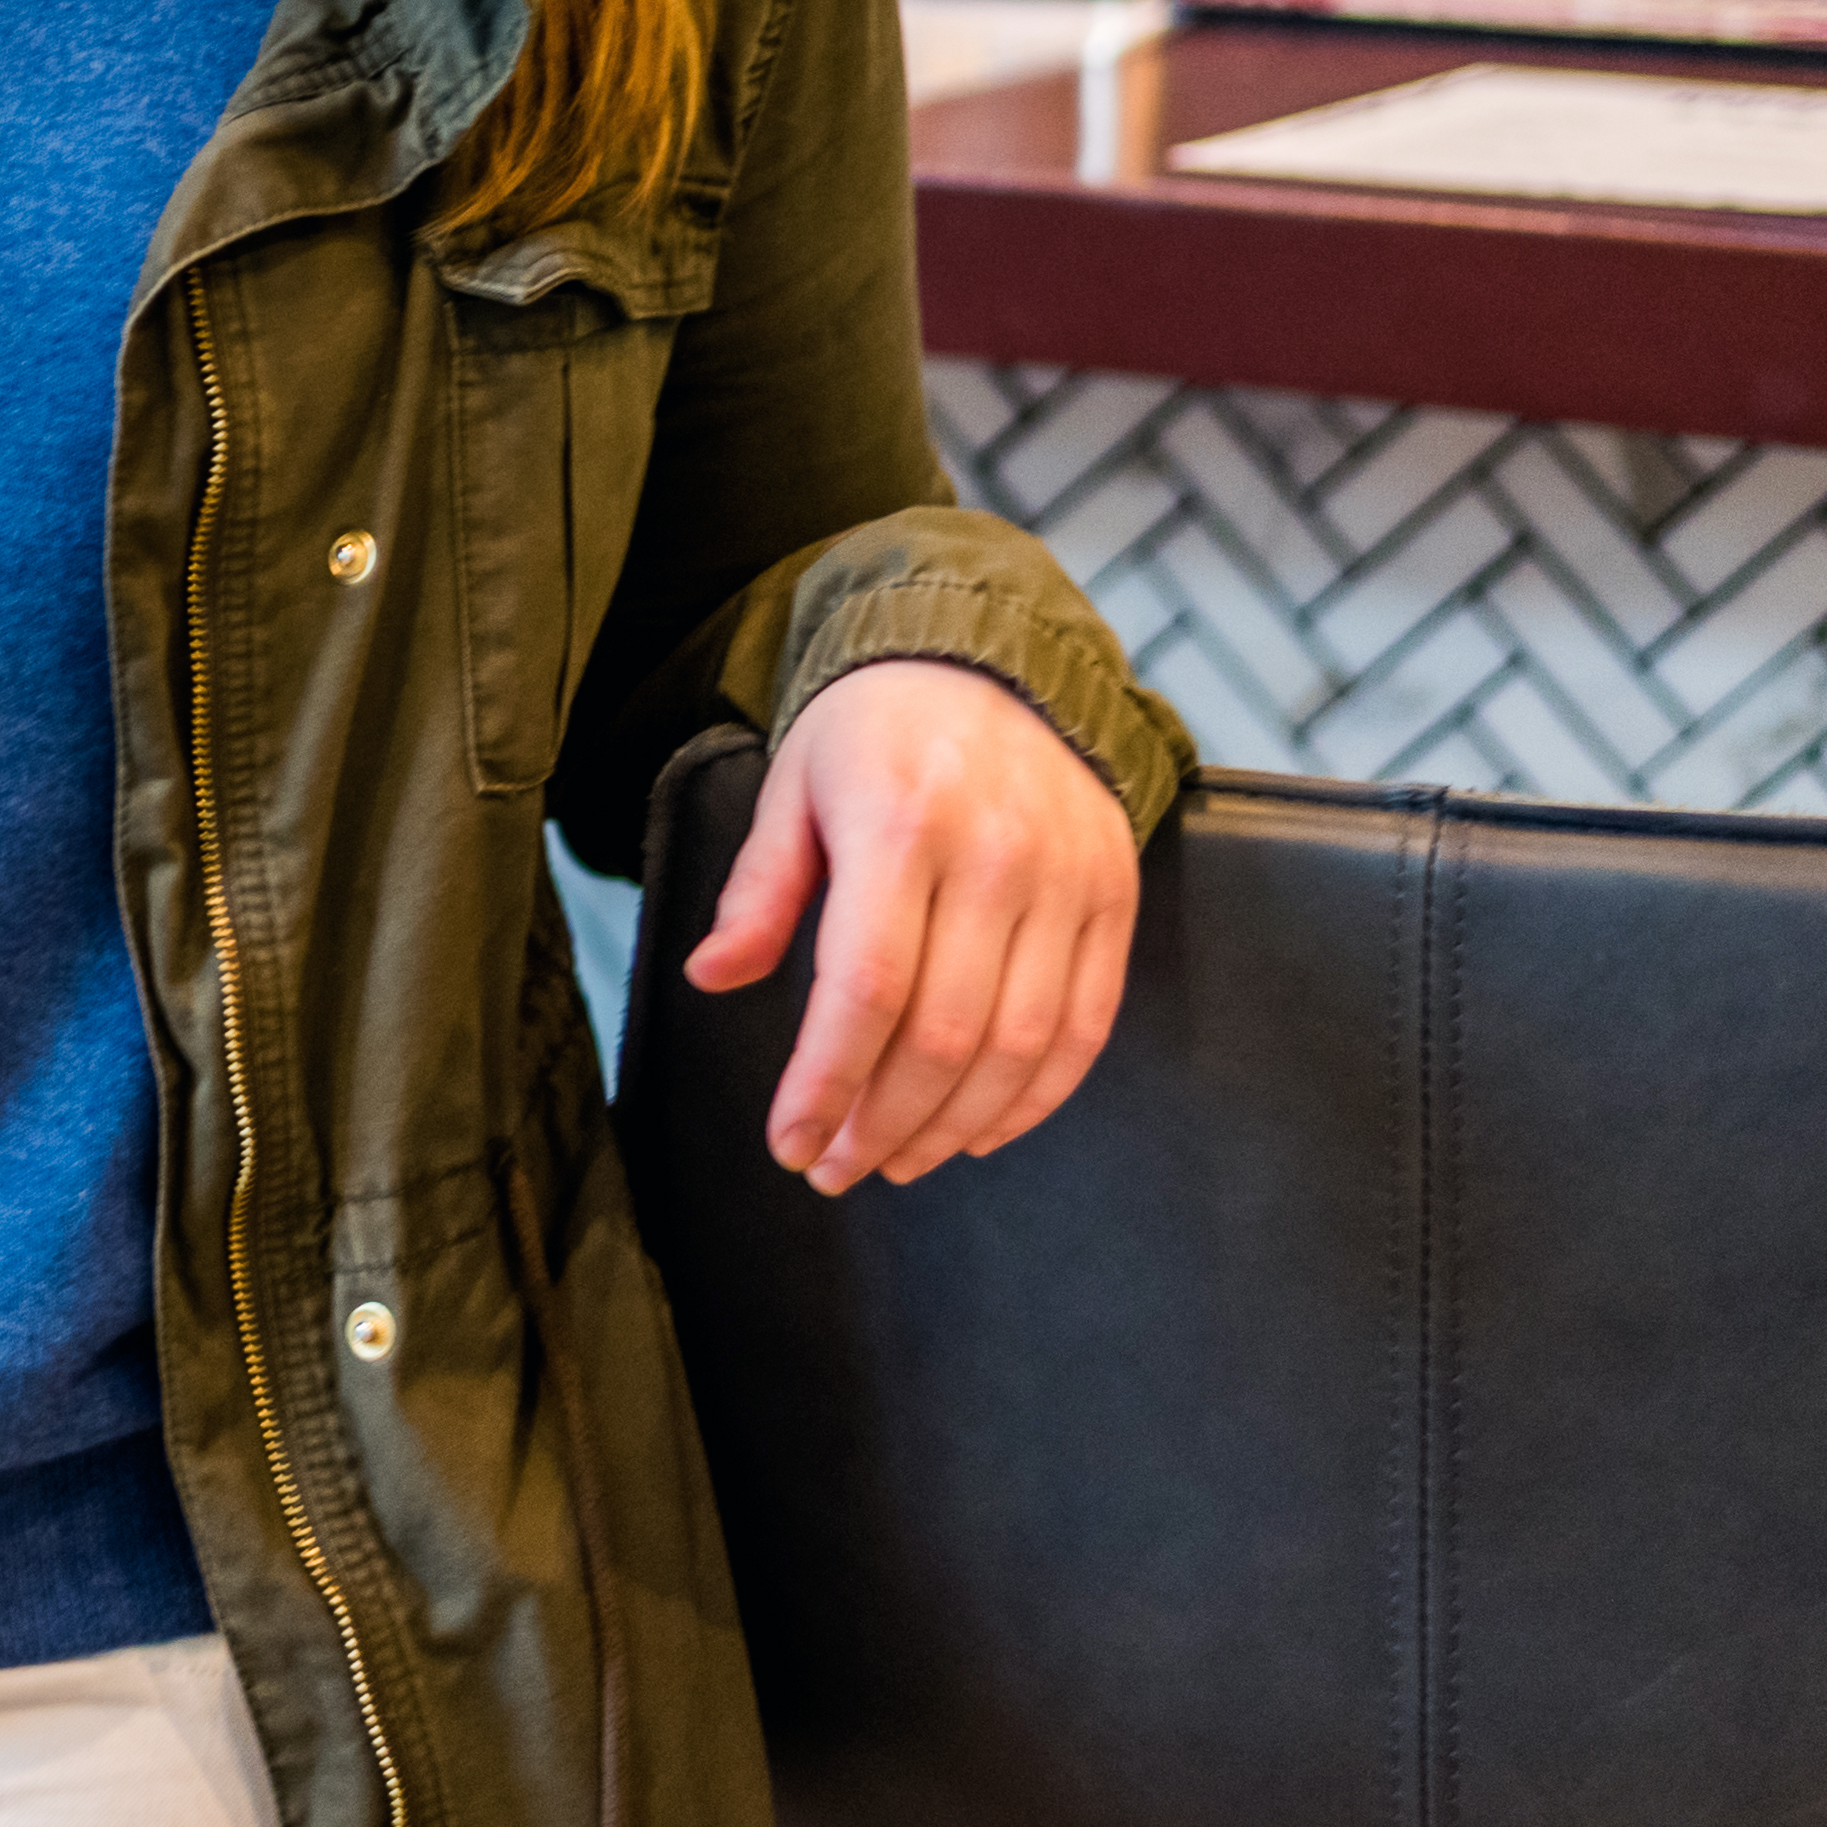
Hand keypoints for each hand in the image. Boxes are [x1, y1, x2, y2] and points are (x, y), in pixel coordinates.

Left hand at [678, 658, 1137, 1193]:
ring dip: (953, 1127)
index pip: (867, 988)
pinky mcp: (1115, 898)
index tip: (791, 1144)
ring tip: (895, 1160)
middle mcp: (995, 854)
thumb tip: (711, 979)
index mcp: (899, 823)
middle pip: (944, 1034)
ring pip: (1019, 1046)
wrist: (993, 659)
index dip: (827, 1083)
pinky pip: (1085, 1027)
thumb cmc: (872, 734)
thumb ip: (760, 890)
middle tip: (835, 1168)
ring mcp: (1068, 880)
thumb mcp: (793, 788)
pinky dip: (1035, 1098)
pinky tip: (978, 1131)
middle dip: (882, 1123)